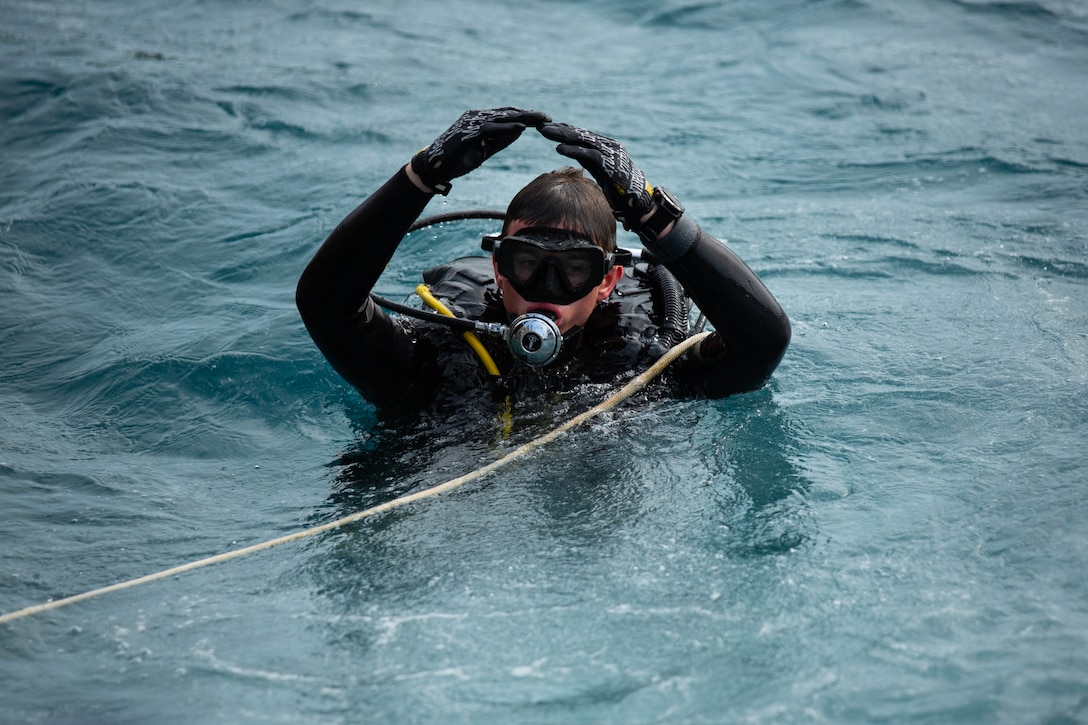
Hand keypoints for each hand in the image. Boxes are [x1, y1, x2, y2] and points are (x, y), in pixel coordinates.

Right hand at [410, 107, 549, 194]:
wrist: (435, 168)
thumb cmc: (459, 159)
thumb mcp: (485, 149)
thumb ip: (501, 139)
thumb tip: (520, 131)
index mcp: (481, 119)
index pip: (508, 114)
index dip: (526, 116)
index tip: (544, 120)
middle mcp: (476, 115)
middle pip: (508, 113)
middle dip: (529, 115)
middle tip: (548, 117)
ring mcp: (471, 122)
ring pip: (501, 117)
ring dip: (522, 118)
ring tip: (540, 120)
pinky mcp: (467, 132)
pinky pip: (490, 128)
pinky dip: (506, 128)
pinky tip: (521, 128)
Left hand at [538, 122, 653, 227]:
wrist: (639, 201)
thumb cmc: (619, 190)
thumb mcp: (600, 171)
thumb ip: (588, 160)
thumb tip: (571, 152)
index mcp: (606, 146)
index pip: (581, 134)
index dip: (564, 130)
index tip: (546, 127)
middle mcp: (609, 145)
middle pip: (580, 134)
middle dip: (559, 129)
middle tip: (540, 125)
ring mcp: (610, 153)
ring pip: (582, 140)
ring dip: (562, 136)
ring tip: (545, 132)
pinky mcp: (610, 164)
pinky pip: (588, 155)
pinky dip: (573, 151)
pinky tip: (558, 149)